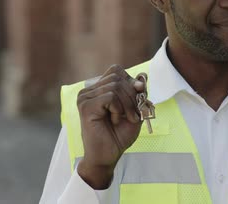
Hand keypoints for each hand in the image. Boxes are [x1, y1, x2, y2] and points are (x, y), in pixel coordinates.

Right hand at [76, 65, 145, 188]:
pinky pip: (110, 97)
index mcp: (98, 88)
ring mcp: (85, 97)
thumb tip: (142, 76)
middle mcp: (89, 90)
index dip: (130, 81)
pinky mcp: (85, 106)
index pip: (116, 70)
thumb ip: (139, 92)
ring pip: (115, 86)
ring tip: (125, 119)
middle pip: (117, 77)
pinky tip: (115, 120)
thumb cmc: (119, 134)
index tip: (139, 97)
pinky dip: (119, 109)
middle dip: (132, 95)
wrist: (108, 156)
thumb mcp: (135, 109)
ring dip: (127, 104)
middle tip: (134, 114)